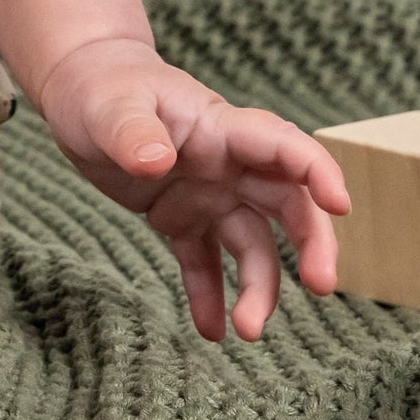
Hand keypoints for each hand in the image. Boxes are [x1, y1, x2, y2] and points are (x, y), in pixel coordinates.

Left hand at [35, 35, 348, 342]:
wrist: (79, 91)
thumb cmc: (101, 86)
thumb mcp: (112, 107)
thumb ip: (134, 132)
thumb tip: (158, 161)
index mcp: (221, 128)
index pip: (284, 146)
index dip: (317, 171)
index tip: (339, 206)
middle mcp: (227, 165)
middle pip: (287, 204)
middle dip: (311, 243)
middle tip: (320, 286)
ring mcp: (208, 194)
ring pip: (253, 244)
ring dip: (259, 287)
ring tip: (248, 332)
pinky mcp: (182, 219)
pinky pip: (204, 263)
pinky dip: (210, 296)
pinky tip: (211, 331)